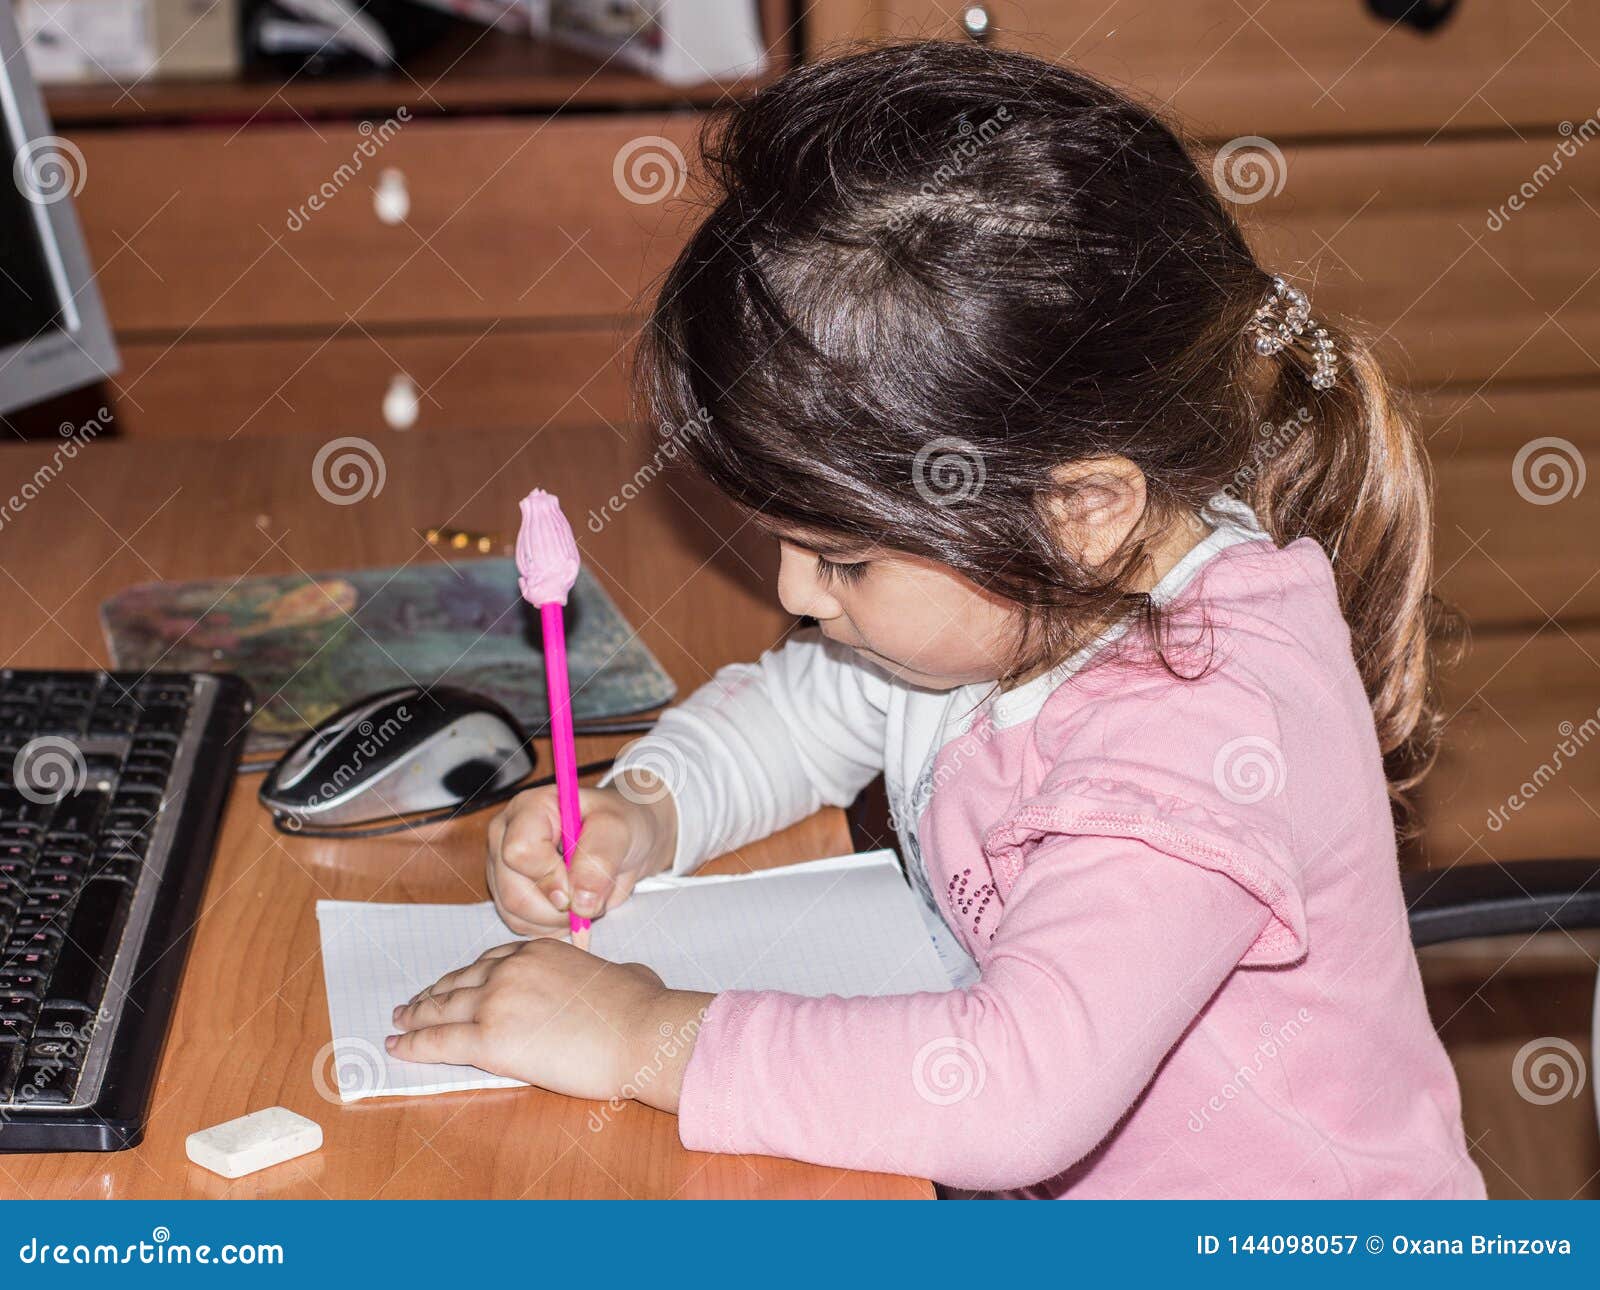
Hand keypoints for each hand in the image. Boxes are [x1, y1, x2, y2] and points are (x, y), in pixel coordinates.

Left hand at [388, 938, 711, 1110]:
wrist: (640, 1032)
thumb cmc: (641, 1008)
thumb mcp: (626, 973)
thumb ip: (613, 972)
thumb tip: (628, 977)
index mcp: (539, 951)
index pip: (489, 961)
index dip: (465, 976)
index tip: (453, 985)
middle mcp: (511, 968)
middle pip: (459, 981)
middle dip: (433, 993)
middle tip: (413, 1003)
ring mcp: (496, 1000)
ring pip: (441, 1008)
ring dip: (415, 1016)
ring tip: (400, 1022)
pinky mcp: (489, 1038)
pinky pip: (438, 1040)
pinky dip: (413, 1043)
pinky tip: (399, 1045)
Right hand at [487, 774, 676, 938]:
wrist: (622, 841)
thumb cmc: (619, 825)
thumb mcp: (618, 832)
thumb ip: (599, 861)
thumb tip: (579, 902)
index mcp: (529, 809)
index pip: (519, 851)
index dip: (551, 876)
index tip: (580, 885)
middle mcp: (506, 836)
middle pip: (513, 891)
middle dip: (558, 907)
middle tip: (590, 897)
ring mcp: (502, 866)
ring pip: (514, 913)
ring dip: (557, 919)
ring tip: (584, 898)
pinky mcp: (506, 892)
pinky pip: (520, 924)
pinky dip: (551, 925)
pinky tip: (571, 906)